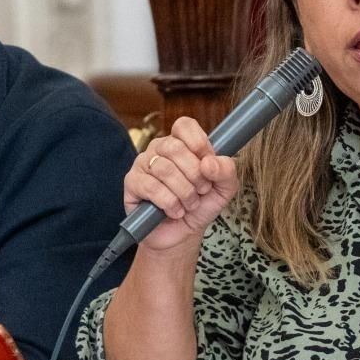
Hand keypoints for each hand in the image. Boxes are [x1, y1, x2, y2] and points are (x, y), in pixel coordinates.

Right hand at [126, 117, 239, 252]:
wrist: (183, 234)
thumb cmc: (200, 206)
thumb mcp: (224, 189)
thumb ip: (227, 171)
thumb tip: (210, 162)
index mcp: (182, 143)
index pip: (184, 125)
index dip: (199, 143)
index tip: (207, 163)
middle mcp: (160, 149)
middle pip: (175, 147)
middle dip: (195, 175)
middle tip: (201, 190)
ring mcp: (143, 164)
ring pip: (164, 169)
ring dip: (184, 192)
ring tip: (189, 203)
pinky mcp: (132, 183)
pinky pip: (152, 187)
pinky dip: (170, 203)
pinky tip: (175, 210)